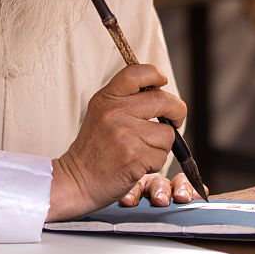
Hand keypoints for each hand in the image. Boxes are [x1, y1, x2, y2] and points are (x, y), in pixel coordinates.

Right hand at [47, 64, 185, 221]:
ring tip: (141, 151)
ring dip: (161, 145)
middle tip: (176, 120)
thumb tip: (161, 90)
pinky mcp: (134, 157)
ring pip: (167, 134)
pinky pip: (162, 156)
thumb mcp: (101, 114)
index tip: (163, 82)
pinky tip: (136, 164)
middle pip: (163, 101)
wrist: (76, 180)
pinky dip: (155, 163)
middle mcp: (115, 112)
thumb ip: (125, 99)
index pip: (137, 73)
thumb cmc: (94, 148)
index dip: (156, 74)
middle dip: (177, 111)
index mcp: (107, 98)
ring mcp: (125, 134)